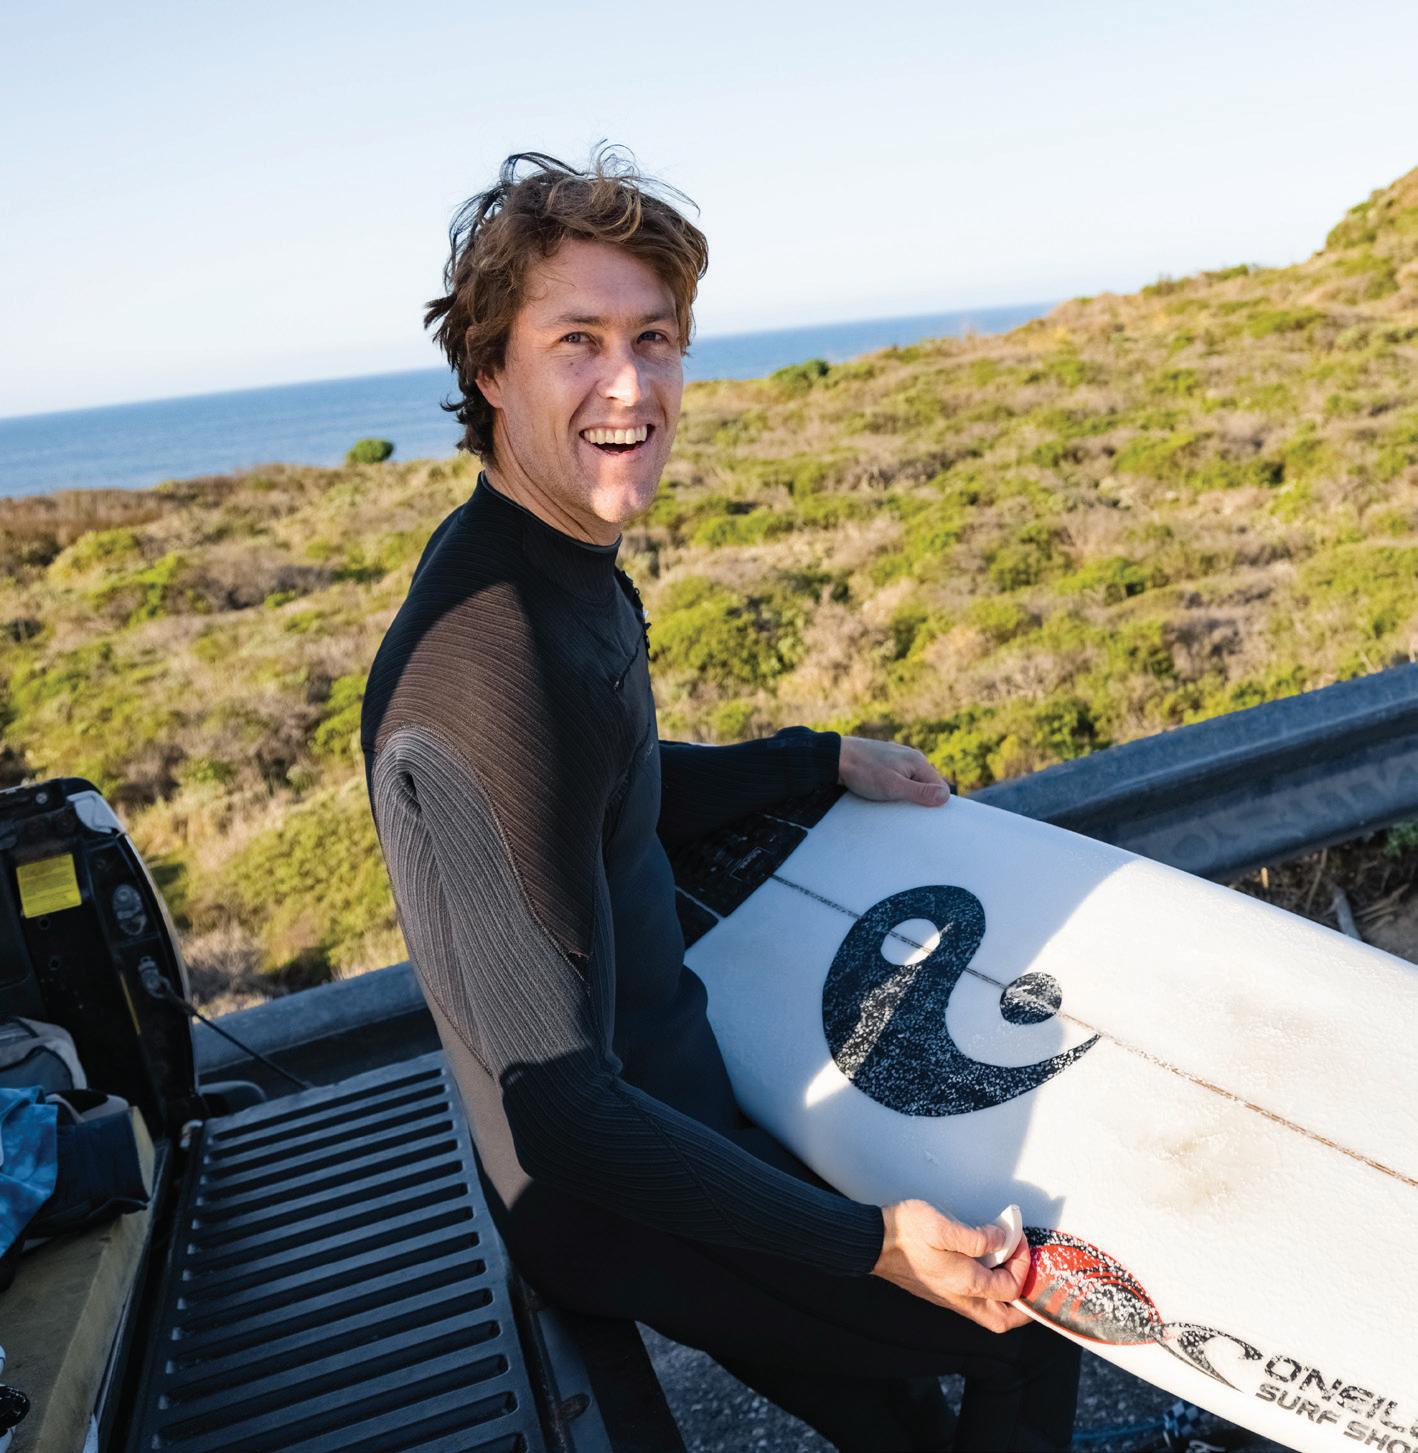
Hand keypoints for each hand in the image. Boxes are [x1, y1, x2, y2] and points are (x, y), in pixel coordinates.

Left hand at [838, 736, 951, 806]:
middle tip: (906, 811)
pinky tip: (885, 795)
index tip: (922, 814)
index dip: (935, 802)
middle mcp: (911, 758)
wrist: (836, 758)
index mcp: (918, 761)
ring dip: (907, 795)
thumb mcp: (893, 786)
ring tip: (893, 802)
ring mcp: (899, 760)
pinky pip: (900, 779)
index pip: (941, 787)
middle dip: (920, 800)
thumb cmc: (864, 771)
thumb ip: (920, 792)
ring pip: (913, 783)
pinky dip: (896, 789)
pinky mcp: (887, 764)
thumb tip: (945, 797)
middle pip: (928, 785)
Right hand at [871, 1199, 1030, 1332]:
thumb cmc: (907, 1232)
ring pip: (988, 1314)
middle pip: (1002, 1320)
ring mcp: (950, 1298)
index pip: (1011, 1288)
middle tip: (1027, 1276)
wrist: (875, 1242)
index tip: (1017, 1240)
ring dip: (1006, 1299)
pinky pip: (974, 1303)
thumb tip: (1000, 1240)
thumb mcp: (943, 1227)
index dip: (1022, 1265)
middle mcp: (961, 1298)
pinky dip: (989, 1292)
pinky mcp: (941, 1292)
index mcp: (966, 1284)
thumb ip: (976, 1237)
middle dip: (1022, 1305)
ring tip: (1009, 1269)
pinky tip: (985, 1266)